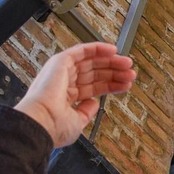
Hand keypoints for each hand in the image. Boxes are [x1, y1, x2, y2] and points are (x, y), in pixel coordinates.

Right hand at [14, 42, 135, 147]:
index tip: (124, 85)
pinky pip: (82, 50)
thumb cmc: (54, 125)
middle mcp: (63, 83)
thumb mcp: (77, 122)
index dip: (110, 86)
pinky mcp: (60, 61)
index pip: (93, 88)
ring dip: (110, 61)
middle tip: (130, 73)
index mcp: (65, 98)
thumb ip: (86, 112)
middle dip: (114, 73)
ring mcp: (62, 72)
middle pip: (95, 74)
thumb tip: (94, 103)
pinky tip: (113, 51)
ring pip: (91, 61)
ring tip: (127, 64)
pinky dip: (98, 48)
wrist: (42, 121)